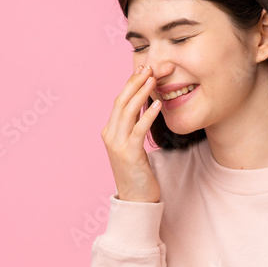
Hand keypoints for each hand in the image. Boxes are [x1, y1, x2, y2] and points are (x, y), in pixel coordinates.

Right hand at [101, 65, 161, 202]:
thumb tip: (144, 104)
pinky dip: (148, 115)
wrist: (136, 199)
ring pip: (127, 112)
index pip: (119, 100)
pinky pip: (138, 130)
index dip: (131, 83)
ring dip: (141, 93)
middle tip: (150, 66)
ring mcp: (117, 145)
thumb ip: (134, 126)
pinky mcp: (129, 155)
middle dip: (135, 82)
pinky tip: (158, 105)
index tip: (144, 68)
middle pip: (121, 101)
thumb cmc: (138, 172)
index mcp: (110, 131)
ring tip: (153, 79)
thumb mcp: (132, 145)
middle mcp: (110, 135)